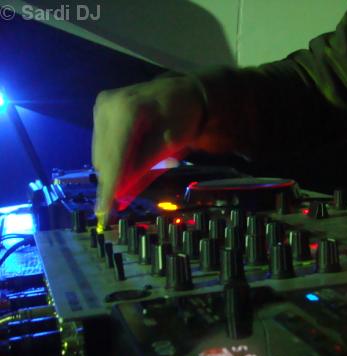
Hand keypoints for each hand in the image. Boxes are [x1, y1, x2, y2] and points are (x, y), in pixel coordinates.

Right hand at [92, 76, 204, 228]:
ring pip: (101, 155)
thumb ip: (144, 168)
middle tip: (129, 198)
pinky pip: (103, 145)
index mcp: (127, 111)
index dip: (109, 188)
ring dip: (117, 170)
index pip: (114, 158)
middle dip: (116, 181)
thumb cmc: (184, 117)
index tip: (103, 213)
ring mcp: (101, 107)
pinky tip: (134, 157)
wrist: (183, 91)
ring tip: (145, 167)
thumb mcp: (170, 145)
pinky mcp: (100, 111)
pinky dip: (117, 159)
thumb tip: (121, 195)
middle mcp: (107, 106)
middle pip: (104, 159)